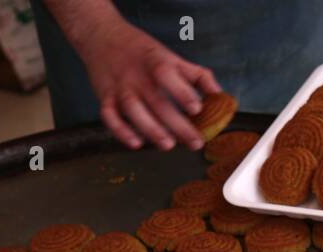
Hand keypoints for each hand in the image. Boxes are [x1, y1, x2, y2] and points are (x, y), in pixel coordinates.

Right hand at [75, 18, 220, 149]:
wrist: (101, 35)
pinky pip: (109, 115)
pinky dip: (120, 131)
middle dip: (176, 124)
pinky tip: (135, 144)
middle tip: (195, 142)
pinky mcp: (105, 97)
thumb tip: (220, 94)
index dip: (181, 92)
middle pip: (156, 101)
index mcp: (155, 62)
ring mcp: (120, 87)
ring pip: (132, 109)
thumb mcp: (171, 56)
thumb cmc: (142, 51)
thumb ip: (197, 75)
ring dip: (150, 128)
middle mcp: (137, 75)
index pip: (167, 75)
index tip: (197, 109)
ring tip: (168, 145)